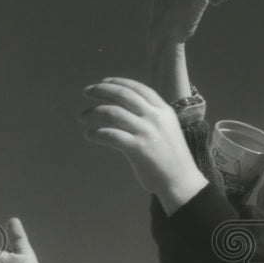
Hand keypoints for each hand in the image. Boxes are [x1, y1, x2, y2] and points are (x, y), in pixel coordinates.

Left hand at [80, 77, 206, 212]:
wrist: (181, 181)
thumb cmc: (171, 157)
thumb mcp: (167, 129)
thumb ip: (151, 116)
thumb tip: (124, 108)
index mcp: (163, 110)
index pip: (138, 88)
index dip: (118, 82)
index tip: (103, 82)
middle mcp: (155, 117)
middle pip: (123, 95)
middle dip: (101, 90)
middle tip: (86, 92)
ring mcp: (147, 132)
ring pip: (112, 112)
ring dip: (93, 112)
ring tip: (82, 117)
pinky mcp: (137, 148)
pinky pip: (110, 135)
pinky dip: (96, 133)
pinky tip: (89, 135)